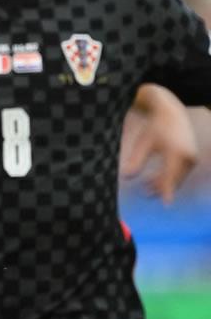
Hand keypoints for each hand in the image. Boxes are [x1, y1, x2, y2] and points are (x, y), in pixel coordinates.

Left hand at [122, 86, 197, 204]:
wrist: (172, 113)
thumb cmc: (154, 128)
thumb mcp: (143, 143)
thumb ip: (136, 160)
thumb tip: (126, 177)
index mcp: (176, 153)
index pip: (171, 176)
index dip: (167, 190)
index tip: (166, 204)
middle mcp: (188, 157)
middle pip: (174, 179)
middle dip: (161, 188)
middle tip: (145, 194)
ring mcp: (192, 158)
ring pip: (177, 177)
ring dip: (164, 183)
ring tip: (146, 188)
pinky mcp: (191, 158)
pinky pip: (180, 172)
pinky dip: (169, 177)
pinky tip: (154, 180)